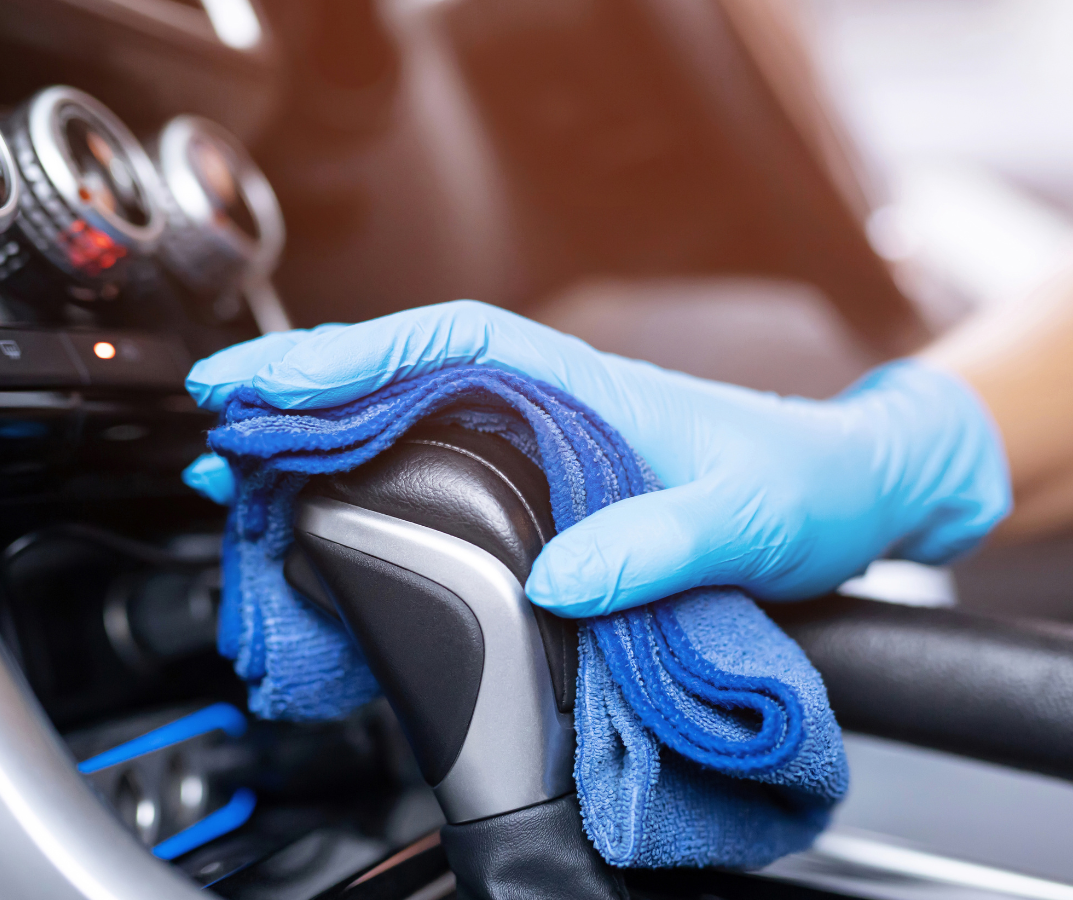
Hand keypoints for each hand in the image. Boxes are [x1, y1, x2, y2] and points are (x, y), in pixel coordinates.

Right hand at [185, 300, 1010, 616]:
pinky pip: (442, 468)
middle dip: (305, 394)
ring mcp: (545, 443)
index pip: (447, 343)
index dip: (350, 357)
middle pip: (406, 376)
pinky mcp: (550, 486)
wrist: (852, 496)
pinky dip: (375, 479)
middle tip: (220, 429)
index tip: (267, 382)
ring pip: (413, 420)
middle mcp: (552, 404)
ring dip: (325, 438)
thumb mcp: (746, 520)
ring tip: (245, 472)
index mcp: (584, 387)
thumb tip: (561, 579)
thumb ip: (660, 545)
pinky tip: (334, 506)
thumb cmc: (807, 487)